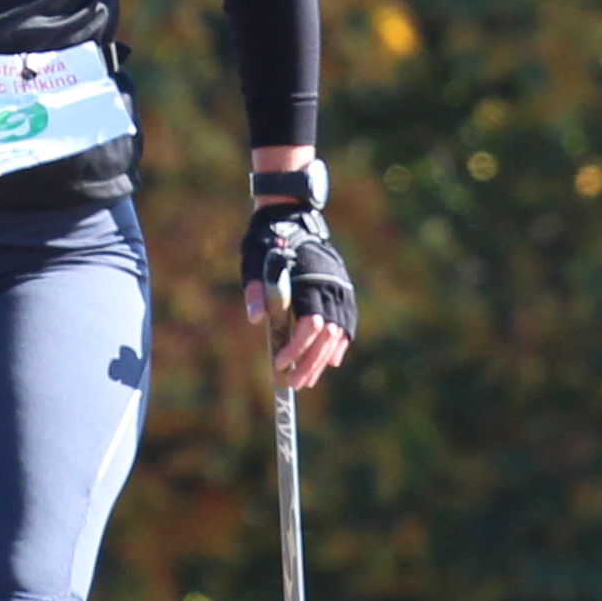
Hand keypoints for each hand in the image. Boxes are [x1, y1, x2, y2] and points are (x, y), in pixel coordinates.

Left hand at [242, 204, 354, 390]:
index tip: (280, 364)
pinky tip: (331, 361)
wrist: (293, 216)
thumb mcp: (254, 260)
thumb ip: (256, 290)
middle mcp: (331, 286)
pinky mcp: (344, 289)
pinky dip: (340, 344)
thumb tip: (254, 319)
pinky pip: (347, 323)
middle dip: (311, 363)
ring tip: (308, 379)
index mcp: (309, 280)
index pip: (310, 325)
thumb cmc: (268, 241)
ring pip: (339, 334)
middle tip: (295, 384)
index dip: (296, 348)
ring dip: (323, 359)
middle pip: (327, 336)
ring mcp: (341, 288)